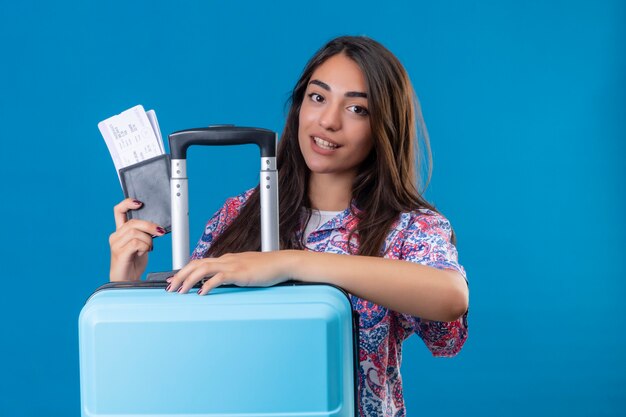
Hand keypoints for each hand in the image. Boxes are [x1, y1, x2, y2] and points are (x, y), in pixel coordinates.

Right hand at [109, 198, 165, 280]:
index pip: (118, 211)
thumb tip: (156, 227)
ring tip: (149, 248)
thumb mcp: (141, 244)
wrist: (128, 281)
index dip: (127, 203)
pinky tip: (145, 252)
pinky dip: (145, 246)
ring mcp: (116, 244)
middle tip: (160, 232)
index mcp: (120, 232)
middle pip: (133, 222)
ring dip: (148, 239)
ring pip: (136, 232)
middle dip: (150, 226)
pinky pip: (136, 243)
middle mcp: (115, 236)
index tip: (140, 203)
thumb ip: (144, 234)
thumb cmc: (134, 262)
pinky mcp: (120, 253)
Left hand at [166, 251, 292, 294]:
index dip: (184, 271)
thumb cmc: (267, 268)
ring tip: (180, 291)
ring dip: (188, 280)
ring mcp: (232, 265)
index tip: (173, 280)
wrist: (282, 263)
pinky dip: (207, 285)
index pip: (200, 262)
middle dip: (180, 276)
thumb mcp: (245, 271)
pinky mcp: (239, 273)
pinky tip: (201, 293)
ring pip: (203, 269)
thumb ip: (232, 275)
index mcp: (226, 259)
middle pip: (196, 264)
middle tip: (169, 288)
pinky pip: (219, 277)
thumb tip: (220, 283)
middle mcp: (226, 260)